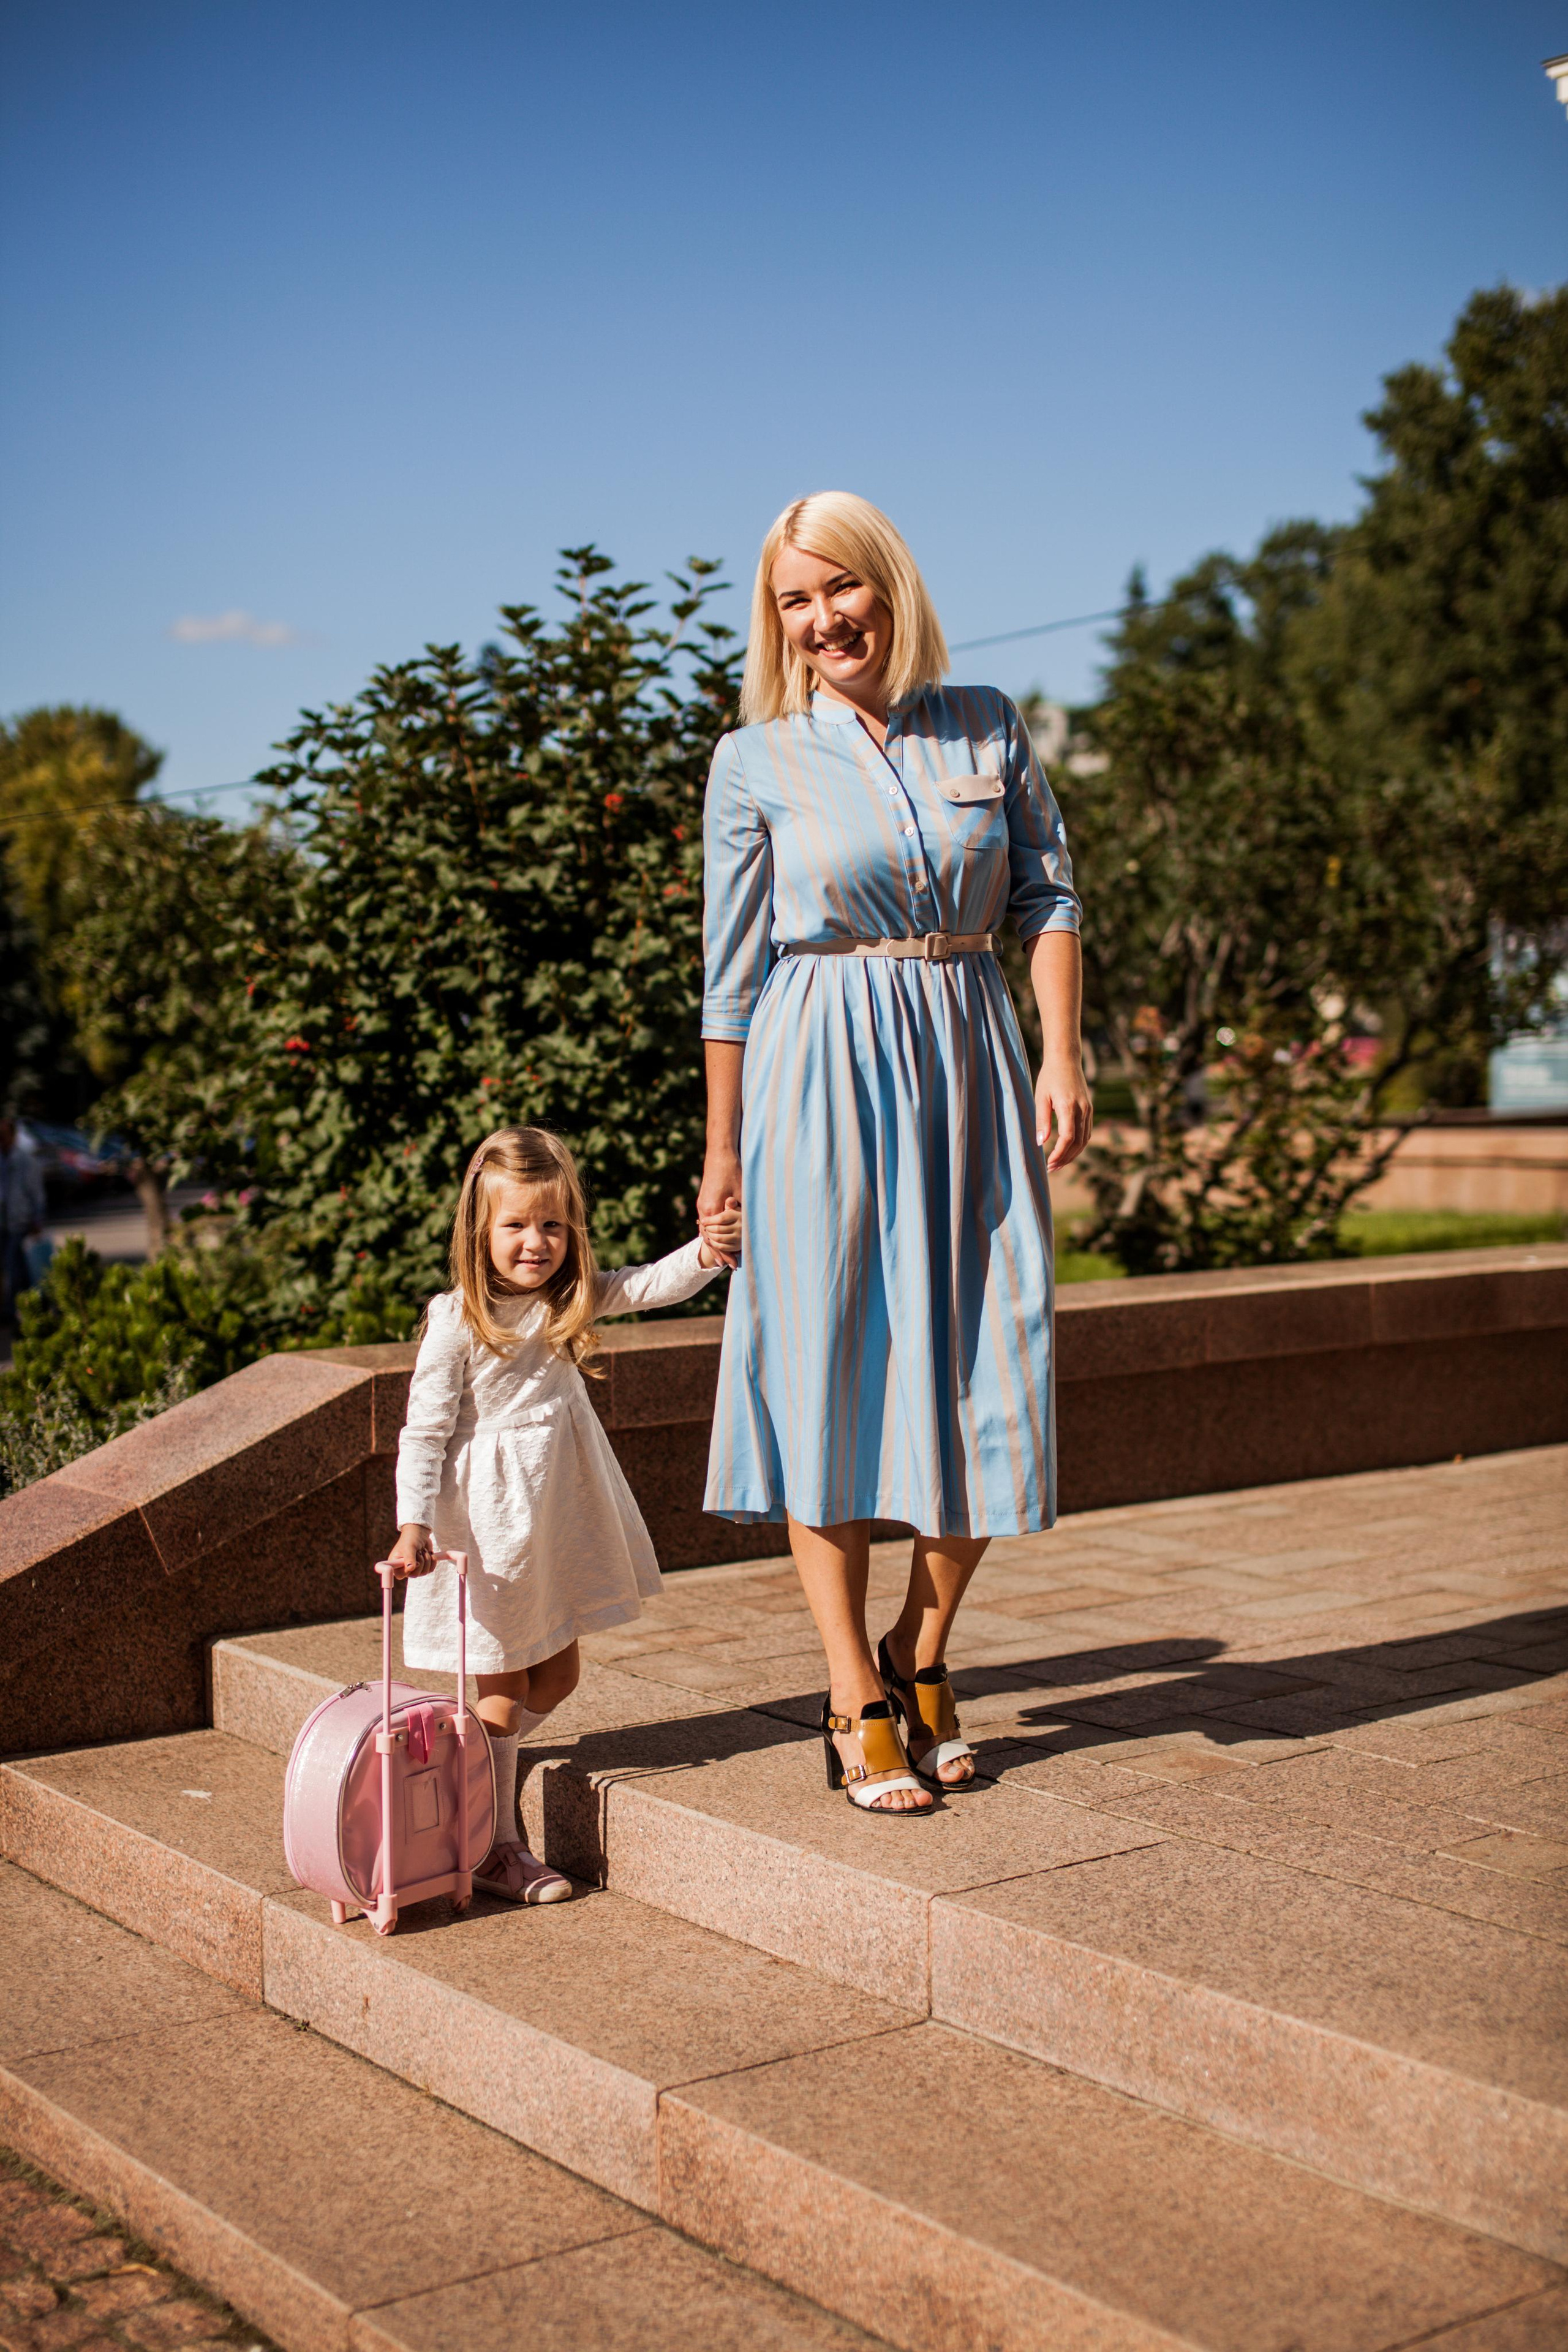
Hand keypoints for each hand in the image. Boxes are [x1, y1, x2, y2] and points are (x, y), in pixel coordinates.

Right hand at [389, 1524, 436, 1578]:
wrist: (420, 1533)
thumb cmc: (410, 1539)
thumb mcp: (409, 1547)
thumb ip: (409, 1558)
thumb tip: (411, 1568)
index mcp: (396, 1564)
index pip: (400, 1575)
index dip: (408, 1570)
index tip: (415, 1561)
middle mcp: (404, 1568)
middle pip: (414, 1575)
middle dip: (420, 1561)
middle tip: (419, 1551)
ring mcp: (414, 1569)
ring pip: (424, 1572)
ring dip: (427, 1559)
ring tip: (422, 1550)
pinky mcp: (423, 1567)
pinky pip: (430, 1569)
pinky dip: (432, 1560)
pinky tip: (429, 1553)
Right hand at [696, 1148, 742, 1268]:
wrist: (719, 1154)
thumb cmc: (733, 1172)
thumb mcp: (741, 1194)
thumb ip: (741, 1214)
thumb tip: (749, 1230)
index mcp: (711, 1211)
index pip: (716, 1240)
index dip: (725, 1254)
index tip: (734, 1264)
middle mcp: (704, 1209)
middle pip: (709, 1238)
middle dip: (720, 1252)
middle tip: (730, 1265)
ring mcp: (702, 1204)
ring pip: (707, 1230)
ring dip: (716, 1242)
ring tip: (724, 1255)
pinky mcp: (704, 1199)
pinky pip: (707, 1221)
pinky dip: (713, 1231)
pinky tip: (718, 1237)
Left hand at [1035, 1059, 1093, 1171]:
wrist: (1066, 1059)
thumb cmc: (1049, 1077)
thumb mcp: (1040, 1097)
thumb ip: (1042, 1120)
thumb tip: (1040, 1143)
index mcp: (1069, 1106)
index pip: (1067, 1138)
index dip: (1059, 1154)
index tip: (1048, 1163)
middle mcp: (1082, 1109)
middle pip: (1078, 1143)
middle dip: (1065, 1158)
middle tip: (1051, 1168)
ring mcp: (1088, 1109)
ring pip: (1085, 1140)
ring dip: (1072, 1154)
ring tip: (1058, 1163)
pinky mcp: (1089, 1109)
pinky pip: (1086, 1132)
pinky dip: (1078, 1145)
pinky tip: (1067, 1150)